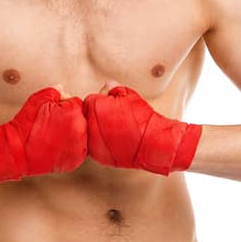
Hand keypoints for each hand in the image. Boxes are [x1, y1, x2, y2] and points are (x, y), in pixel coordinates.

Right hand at [0, 87, 86, 186]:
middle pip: (81, 119)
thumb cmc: (26, 125)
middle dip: (69, 119)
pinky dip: (69, 147)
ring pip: (80, 135)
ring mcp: (79, 149)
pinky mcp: (75, 161)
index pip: (77, 103)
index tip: (53, 112)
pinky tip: (56, 145)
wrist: (17, 151)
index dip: (64, 105)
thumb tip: (63, 91)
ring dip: (71, 133)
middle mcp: (81, 132)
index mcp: (74, 114)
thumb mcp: (39, 99)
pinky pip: (77, 150)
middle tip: (52, 124)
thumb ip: (56, 91)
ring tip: (53, 135)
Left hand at [84, 83, 202, 175]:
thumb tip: (107, 86)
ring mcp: (93, 143)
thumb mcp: (128, 94)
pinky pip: (96, 146)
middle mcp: (90, 126)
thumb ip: (113, 88)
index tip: (112, 102)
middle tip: (115, 115)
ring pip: (90, 132)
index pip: (90, 100)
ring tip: (117, 127)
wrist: (153, 142)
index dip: (102, 99)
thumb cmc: (142, 119)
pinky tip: (116, 138)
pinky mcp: (99, 156)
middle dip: (98, 114)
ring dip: (99, 129)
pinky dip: (103, 142)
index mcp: (95, 107)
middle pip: (87, 117)